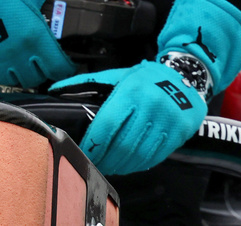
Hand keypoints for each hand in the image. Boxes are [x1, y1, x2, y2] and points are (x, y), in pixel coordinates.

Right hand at [0, 0, 76, 87]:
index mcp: (36, 37)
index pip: (58, 68)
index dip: (66, 69)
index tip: (67, 66)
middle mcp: (19, 55)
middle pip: (37, 79)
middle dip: (43, 72)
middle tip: (43, 62)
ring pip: (15, 82)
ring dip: (22, 75)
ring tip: (23, 64)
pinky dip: (2, 72)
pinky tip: (3, 61)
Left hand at [50, 0, 240, 174]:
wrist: (185, 77)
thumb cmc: (146, 78)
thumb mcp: (118, 75)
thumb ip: (86, 83)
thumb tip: (55, 89)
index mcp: (132, 91)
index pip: (107, 125)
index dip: (93, 144)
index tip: (84, 152)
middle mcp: (151, 106)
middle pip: (122, 144)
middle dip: (105, 159)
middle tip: (95, 163)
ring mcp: (167, 121)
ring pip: (138, 154)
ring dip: (120, 165)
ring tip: (110, 166)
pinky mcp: (178, 133)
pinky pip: (154, 157)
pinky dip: (138, 165)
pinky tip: (128, 164)